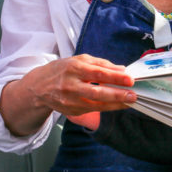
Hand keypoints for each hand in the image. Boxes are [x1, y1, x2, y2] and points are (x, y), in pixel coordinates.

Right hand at [0, 53, 136, 136]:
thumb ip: (102, 64)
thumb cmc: (63, 70)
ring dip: (115, 104)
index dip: (115, 77)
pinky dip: (107, 107)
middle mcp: (71, 85)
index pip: (98, 73)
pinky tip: (118, 104)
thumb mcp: (80, 60)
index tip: (130, 79)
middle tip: (133, 95)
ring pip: (96, 104)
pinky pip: (93, 109)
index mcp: (74, 68)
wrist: (38, 87)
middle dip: (117, 94)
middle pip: (97, 92)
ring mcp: (70, 101)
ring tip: (130, 101)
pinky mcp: (71, 111)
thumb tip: (122, 69)